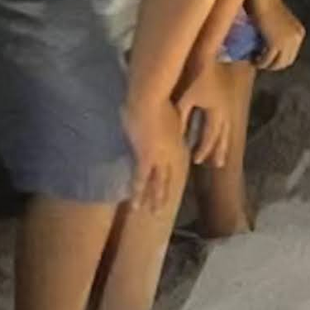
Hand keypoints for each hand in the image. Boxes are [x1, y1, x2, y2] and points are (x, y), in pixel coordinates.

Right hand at [121, 86, 184, 213]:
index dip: (168, 179)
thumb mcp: (168, 115)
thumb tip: (164, 130)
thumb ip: (167, 126)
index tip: (165, 190)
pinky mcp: (146, 156)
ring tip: (148, 212)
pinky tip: (135, 203)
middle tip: (158, 210)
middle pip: (165, 178)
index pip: (172, 166)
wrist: (150, 98)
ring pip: (155, 183)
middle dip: (161, 195)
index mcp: (175, 143)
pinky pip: (141, 178)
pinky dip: (138, 191)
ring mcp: (159, 157)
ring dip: (151, 198)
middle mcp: (170, 153)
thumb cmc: (159, 99)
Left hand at [177, 63, 235, 165]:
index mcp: (214, 113)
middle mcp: (224, 112)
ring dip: (224, 143)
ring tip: (222, 154)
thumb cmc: (195, 74)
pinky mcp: (227, 98)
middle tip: (215, 164)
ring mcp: (228, 104)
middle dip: (217, 151)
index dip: (202, 150)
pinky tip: (222, 131)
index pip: (209, 136)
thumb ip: (182, 117)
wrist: (210, 54)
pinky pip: (227, 120)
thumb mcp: (186, 97)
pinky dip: (224, 130)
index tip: (196, 160)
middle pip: (222, 136)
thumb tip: (178, 135)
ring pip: (227, 129)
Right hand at [249, 0, 304, 70]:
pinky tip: (251, 59)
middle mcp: (296, 38)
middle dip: (273, 65)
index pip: (290, 54)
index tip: (266, 57)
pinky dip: (259, 62)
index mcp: (299, 33)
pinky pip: (267, 60)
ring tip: (254, 61)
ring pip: (277, 64)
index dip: (278, 59)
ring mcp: (287, 42)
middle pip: (286, 62)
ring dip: (265, 65)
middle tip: (259, 62)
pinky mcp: (276, 44)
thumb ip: (277, 33)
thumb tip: (267, 47)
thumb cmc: (265, 2)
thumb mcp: (276, 21)